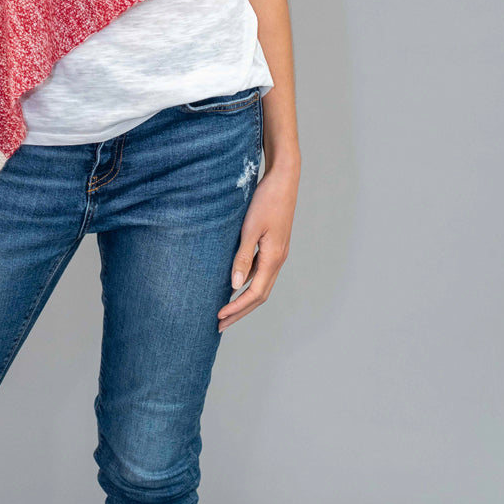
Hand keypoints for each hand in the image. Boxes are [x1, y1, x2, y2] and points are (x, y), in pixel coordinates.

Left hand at [218, 159, 299, 330]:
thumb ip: (243, 257)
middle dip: (240, 311)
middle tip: (219, 324)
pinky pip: (261, 272)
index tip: (219, 317)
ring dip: (244, 299)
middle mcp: (278, 259)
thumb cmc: (266, 200)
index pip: (255, 294)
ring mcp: (278, 252)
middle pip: (260, 295)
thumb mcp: (250, 228)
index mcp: (273, 258)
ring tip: (226, 309)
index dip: (237, 308)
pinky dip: (248, 283)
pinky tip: (235, 283)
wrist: (284, 179)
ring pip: (261, 285)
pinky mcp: (274, 244)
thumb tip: (234, 286)